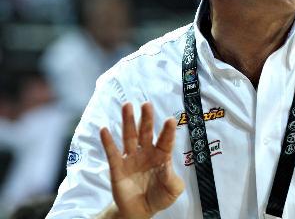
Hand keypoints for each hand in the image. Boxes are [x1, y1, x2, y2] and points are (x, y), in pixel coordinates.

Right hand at [100, 102, 183, 218]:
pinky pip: (112, 153)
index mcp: (162, 156)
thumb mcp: (172, 189)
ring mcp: (131, 158)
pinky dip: (108, 141)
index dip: (168, 131)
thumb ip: (173, 179)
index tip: (170, 119)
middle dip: (146, 118)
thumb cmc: (159, 196)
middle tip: (146, 104)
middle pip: (146, 132)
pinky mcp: (117, 167)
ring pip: (129, 137)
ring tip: (127, 106)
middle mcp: (146, 153)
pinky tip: (104, 129)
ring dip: (128, 121)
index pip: (165, 141)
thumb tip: (167, 167)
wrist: (140, 211)